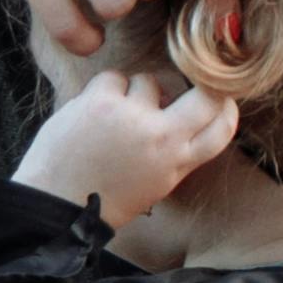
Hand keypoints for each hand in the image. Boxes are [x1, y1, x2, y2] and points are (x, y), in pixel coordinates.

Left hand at [17, 66, 239, 227]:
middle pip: (204, 97)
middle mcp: (161, 138)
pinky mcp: (102, 100)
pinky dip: (105, 91)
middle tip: (181, 87)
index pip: (222, 128)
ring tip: (114, 118)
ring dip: (134, 94)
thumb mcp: (155, 184)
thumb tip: (184, 113)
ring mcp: (133, 115)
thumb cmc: (104, 197)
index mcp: (176, 163)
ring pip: (149, 81)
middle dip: (199, 86)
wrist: (57, 204)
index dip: (226, 107)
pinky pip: (115, 78)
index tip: (220, 98)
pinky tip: (93, 113)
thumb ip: (175, 152)